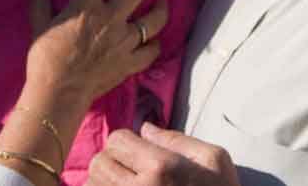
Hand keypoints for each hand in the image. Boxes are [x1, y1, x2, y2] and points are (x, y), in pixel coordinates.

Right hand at [25, 0, 167, 106]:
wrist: (59, 91)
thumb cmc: (45, 58)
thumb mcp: (38, 28)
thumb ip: (40, 9)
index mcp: (87, 6)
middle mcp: (110, 19)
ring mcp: (124, 42)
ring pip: (152, 21)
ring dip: (160, 10)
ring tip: (164, 3)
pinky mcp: (129, 63)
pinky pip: (149, 53)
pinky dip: (155, 46)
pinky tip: (156, 42)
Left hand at [87, 123, 239, 185]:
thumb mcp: (214, 161)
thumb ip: (177, 140)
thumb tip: (144, 128)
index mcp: (162, 168)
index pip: (116, 139)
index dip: (127, 142)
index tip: (139, 151)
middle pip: (99, 162)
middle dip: (113, 161)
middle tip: (131, 169)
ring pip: (93, 185)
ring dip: (106, 182)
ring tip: (127, 184)